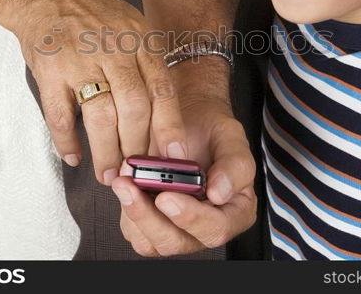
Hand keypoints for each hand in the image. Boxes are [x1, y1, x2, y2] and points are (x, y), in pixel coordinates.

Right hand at [0, 0, 188, 184]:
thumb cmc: (91, 14)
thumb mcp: (130, 25)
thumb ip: (145, 64)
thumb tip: (161, 115)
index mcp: (139, 40)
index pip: (161, 89)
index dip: (169, 126)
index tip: (174, 155)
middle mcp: (113, 50)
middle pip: (134, 109)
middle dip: (136, 147)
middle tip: (136, 173)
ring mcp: (80, 60)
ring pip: (101, 117)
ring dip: (106, 152)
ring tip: (109, 174)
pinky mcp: (50, 70)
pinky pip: (61, 115)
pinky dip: (67, 141)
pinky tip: (73, 156)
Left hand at [111, 97, 256, 255]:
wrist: (188, 120)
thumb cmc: (211, 130)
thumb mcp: (231, 136)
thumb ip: (235, 164)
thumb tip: (220, 193)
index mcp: (234, 211)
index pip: (217, 228)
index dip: (192, 217)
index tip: (169, 196)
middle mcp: (205, 225)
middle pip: (177, 241)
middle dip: (151, 217)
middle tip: (134, 188)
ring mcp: (176, 227)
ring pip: (151, 241)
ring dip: (134, 213)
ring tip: (125, 181)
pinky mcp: (151, 222)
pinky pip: (133, 229)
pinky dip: (125, 207)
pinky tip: (125, 182)